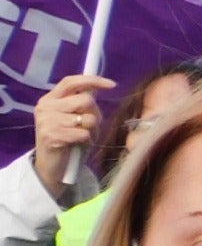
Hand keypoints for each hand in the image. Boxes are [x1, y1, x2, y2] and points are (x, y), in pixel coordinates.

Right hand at [32, 74, 112, 197]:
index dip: (92, 80)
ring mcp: (47, 122)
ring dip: (91, 130)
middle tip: (89, 127)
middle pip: (85, 100)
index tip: (112, 85)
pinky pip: (84, 134)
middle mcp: (45, 107)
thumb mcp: (73, 117)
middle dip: (95, 114)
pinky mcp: (52, 136)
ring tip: (81, 137)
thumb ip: (81, 104)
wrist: (52, 165)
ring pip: (88, 118)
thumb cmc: (68, 139)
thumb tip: (98, 88)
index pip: (71, 82)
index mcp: (49, 99)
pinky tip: (77, 145)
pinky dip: (86, 141)